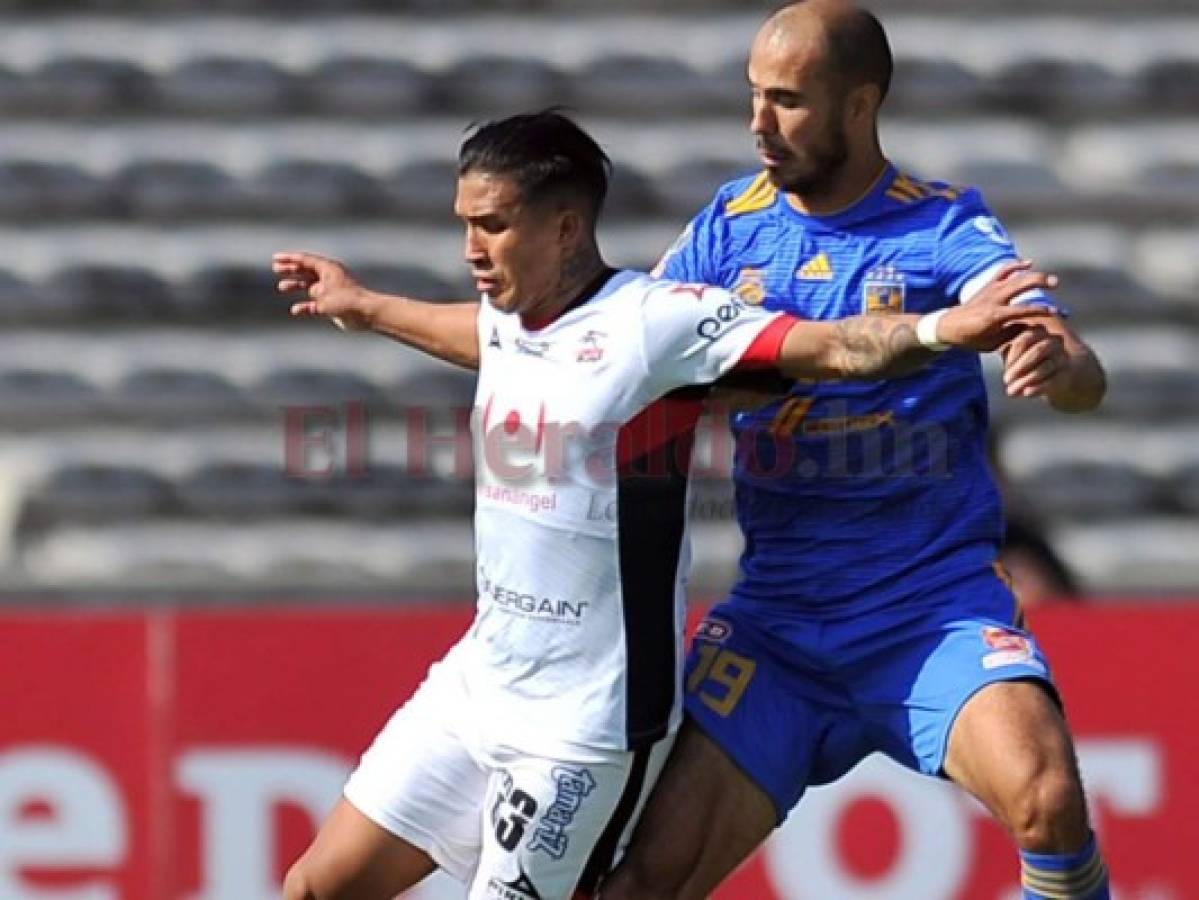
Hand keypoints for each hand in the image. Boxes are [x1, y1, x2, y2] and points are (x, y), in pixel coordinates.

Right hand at [272, 250, 377, 330]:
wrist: (366, 314)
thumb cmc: (347, 301)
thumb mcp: (326, 294)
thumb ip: (316, 291)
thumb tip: (312, 291)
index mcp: (328, 269)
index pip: (306, 260)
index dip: (290, 259)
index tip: (275, 258)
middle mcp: (329, 278)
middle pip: (306, 271)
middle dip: (291, 270)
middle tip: (276, 269)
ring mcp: (330, 292)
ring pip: (309, 286)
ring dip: (296, 286)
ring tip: (282, 287)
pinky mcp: (332, 306)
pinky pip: (314, 305)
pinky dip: (305, 306)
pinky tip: (296, 310)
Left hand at [936, 260, 1057, 351]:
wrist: (949, 326)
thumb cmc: (972, 339)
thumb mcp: (992, 344)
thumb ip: (1012, 334)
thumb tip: (1032, 324)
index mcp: (994, 316)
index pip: (1023, 310)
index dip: (1040, 310)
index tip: (1055, 312)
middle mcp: (993, 299)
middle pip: (1020, 285)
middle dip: (1039, 282)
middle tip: (1055, 284)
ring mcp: (990, 289)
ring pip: (1014, 276)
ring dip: (1033, 274)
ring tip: (1049, 279)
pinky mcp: (987, 285)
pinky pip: (1002, 271)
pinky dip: (1015, 265)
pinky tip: (1028, 263)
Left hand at [1001, 324, 1067, 397]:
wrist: (1060, 371)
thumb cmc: (1030, 359)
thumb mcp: (1017, 352)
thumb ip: (1007, 352)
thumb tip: (990, 354)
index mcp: (1038, 331)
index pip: (1024, 340)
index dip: (1012, 356)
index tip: (1004, 370)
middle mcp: (1053, 341)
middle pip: (1037, 351)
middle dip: (1020, 367)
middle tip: (1006, 380)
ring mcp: (1062, 356)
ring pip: (1045, 367)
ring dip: (1026, 380)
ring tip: (1012, 392)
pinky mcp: (1067, 372)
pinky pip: (1053, 380)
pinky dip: (1039, 388)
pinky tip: (1027, 394)